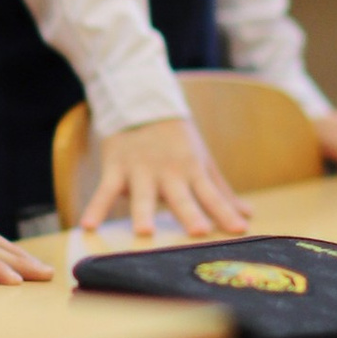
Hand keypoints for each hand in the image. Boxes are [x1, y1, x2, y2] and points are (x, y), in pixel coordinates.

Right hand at [83, 115, 248, 241]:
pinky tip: (88, 226)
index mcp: (192, 170)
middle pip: (180, 196)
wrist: (141, 104)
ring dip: (142, 212)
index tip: (240, 230)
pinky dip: (95, 207)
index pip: (212, 195)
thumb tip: (248, 215)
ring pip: (142, 194)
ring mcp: (140, 170)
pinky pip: (104, 190)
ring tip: (143, 233)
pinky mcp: (115, 167)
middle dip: (189, 213)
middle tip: (198, 232)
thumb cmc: (176, 140)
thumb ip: (221, 191)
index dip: (225, 212)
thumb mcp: (201, 161)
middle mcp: (168, 172)